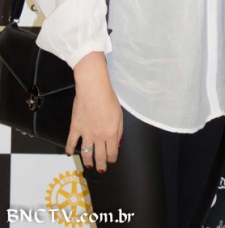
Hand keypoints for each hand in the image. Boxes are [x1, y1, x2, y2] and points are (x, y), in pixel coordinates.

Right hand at [66, 52, 122, 171]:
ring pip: (86, 153)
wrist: (93, 88)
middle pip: (100, 156)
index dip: (112, 158)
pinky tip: (70, 153)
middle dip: (101, 164)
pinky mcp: (75, 127)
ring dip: (87, 161)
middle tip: (101, 169)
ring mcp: (86, 133)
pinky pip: (71, 142)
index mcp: (111, 132)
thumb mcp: (120, 114)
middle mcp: (99, 136)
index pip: (112, 151)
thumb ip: (119, 130)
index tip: (112, 160)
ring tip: (88, 165)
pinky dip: (69, 149)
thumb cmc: (109, 98)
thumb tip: (118, 142)